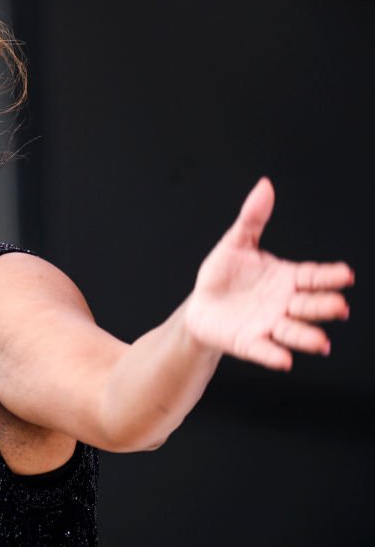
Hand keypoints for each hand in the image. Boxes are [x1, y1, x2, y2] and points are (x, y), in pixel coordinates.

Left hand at [185, 177, 353, 370]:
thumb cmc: (223, 276)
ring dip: (306, 337)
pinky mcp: (248, 343)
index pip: (312, 276)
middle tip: (340, 307)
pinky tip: (284, 360)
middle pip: (308, 305)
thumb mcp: (236, 243)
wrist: (200, 306)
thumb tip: (265, 185)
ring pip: (292, 331)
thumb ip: (252, 218)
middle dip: (324, 306)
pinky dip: (273, 355)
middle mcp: (284, 304)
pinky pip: (264, 350)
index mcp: (286, 278)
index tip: (346, 275)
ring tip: (321, 343)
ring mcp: (268, 325)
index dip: (329, 277)